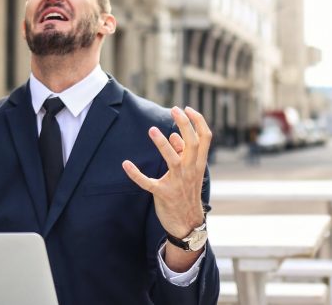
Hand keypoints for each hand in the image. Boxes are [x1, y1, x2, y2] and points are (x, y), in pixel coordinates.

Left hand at [123, 107, 211, 239]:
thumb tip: (174, 136)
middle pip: (192, 143)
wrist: (187, 223)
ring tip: (152, 130)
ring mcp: (177, 183)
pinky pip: (148, 182)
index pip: (205, 138)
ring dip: (162, 144)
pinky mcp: (163, 194)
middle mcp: (190, 171)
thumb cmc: (187, 193)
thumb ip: (183, 154)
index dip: (198, 121)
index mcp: (198, 164)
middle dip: (184, 124)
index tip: (188, 109)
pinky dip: (136, 174)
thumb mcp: (191, 173)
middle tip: (174, 109)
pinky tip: (126, 164)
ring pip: (172, 160)